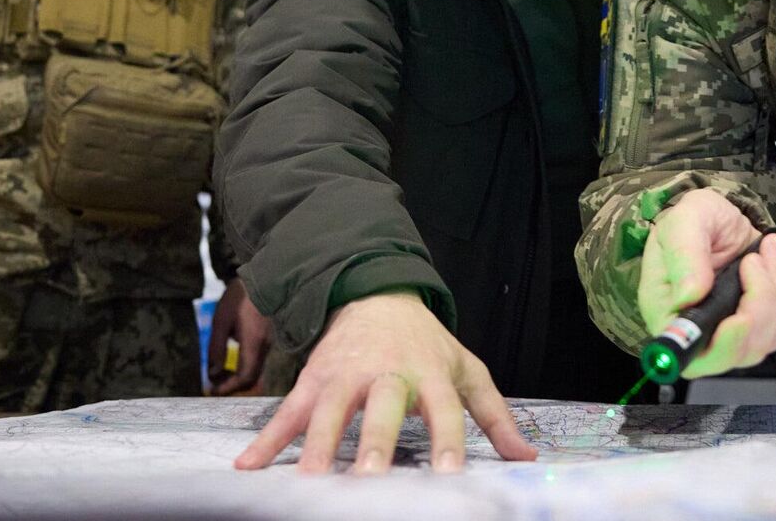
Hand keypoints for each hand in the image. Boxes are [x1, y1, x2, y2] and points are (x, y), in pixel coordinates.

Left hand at [207, 280, 271, 394]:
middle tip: (214, 385)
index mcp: (253, 343)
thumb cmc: (239, 298)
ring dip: (237, 377)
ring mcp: (269, 343)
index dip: (228, 388)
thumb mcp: (220, 321)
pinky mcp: (268, 338)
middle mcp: (265, 347)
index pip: (244, 377)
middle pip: (251, 378)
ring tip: (218, 374)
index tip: (212, 391)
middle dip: (232, 386)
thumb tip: (213, 373)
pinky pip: (257, 361)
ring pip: (255, 371)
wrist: (264, 278)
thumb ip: (216, 348)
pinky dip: (243, 368)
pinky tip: (231, 362)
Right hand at [233, 290, 536, 473]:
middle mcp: (386, 374)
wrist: (376, 295)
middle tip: (368, 477)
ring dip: (318, 444)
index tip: (448, 475)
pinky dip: (267, 440)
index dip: (446, 441)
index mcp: (429, 374)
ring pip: (330, 411)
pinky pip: (288, 412)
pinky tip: (247, 466)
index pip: (444, 410)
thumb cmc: (427, 344)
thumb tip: (527, 460)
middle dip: (373, 441)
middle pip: (380, 408)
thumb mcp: (466, 371)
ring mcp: (345, 376)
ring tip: (311, 480)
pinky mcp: (313, 380)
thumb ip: (495, 417)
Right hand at [638, 188, 775, 378]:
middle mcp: (705, 334)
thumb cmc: (693, 221)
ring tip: (770, 245)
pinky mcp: (769, 322)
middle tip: (755, 257)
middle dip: (762, 301)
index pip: (698, 358)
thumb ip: (684, 257)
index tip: (741, 318)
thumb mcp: (681, 224)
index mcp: (671, 318)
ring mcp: (741, 333)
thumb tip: (690, 294)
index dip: (725, 346)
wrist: (720, 218)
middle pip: (746, 349)